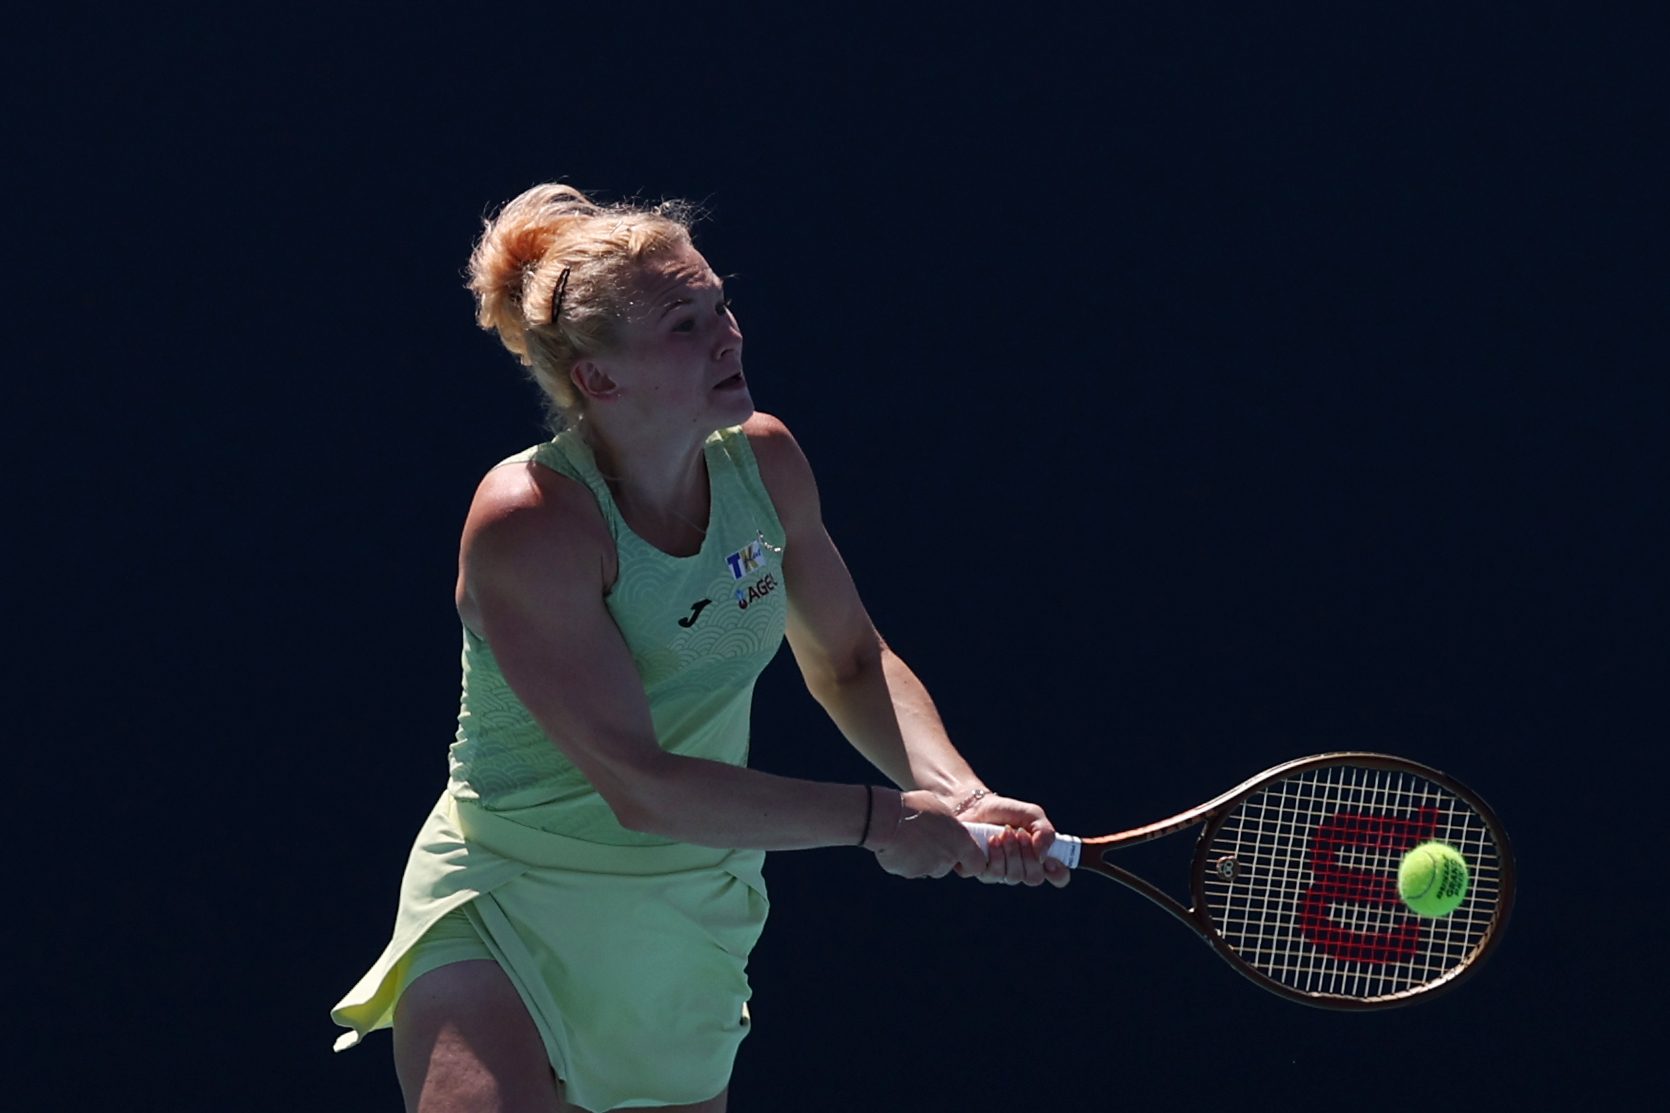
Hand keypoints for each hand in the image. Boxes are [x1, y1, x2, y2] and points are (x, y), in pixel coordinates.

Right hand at [868, 790, 986, 879]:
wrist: (885, 818)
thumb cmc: (911, 807)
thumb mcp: (937, 808)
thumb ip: (947, 823)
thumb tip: (946, 825)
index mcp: (960, 841)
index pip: (977, 865)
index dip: (970, 863)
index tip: (961, 858)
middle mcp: (946, 859)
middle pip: (947, 866)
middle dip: (938, 858)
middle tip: (924, 839)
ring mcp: (928, 869)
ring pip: (927, 868)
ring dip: (920, 859)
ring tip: (908, 838)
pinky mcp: (909, 874)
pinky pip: (909, 869)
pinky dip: (904, 861)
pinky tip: (896, 844)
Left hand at [957, 793, 1070, 888]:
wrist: (977, 806)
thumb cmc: (1007, 811)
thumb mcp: (1032, 815)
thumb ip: (1045, 832)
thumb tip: (1043, 856)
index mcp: (1040, 857)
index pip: (1058, 877)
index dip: (1059, 873)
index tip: (1051, 860)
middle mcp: (1023, 869)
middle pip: (1035, 878)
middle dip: (1028, 855)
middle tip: (1020, 833)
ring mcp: (1003, 873)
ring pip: (1014, 876)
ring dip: (1012, 852)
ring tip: (1005, 831)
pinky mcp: (983, 872)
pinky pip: (994, 874)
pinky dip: (996, 854)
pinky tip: (992, 839)